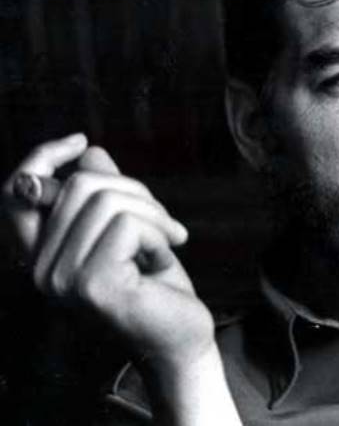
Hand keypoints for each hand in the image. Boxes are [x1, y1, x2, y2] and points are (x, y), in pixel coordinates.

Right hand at [1, 134, 214, 368]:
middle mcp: (40, 269)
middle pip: (81, 185)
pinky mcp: (91, 285)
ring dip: (154, 214)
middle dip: (136, 192)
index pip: (17, 192)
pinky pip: (128, 224)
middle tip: (165, 222)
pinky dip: (159, 232)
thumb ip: (105, 193)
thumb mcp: (130, 228)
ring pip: (107, 200)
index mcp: (42, 254)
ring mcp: (61, 280)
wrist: (181, 337)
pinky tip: (166, 256)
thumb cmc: (156, 285)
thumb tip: (90, 152)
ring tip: (169, 239)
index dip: (43, 156)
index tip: (81, 142)